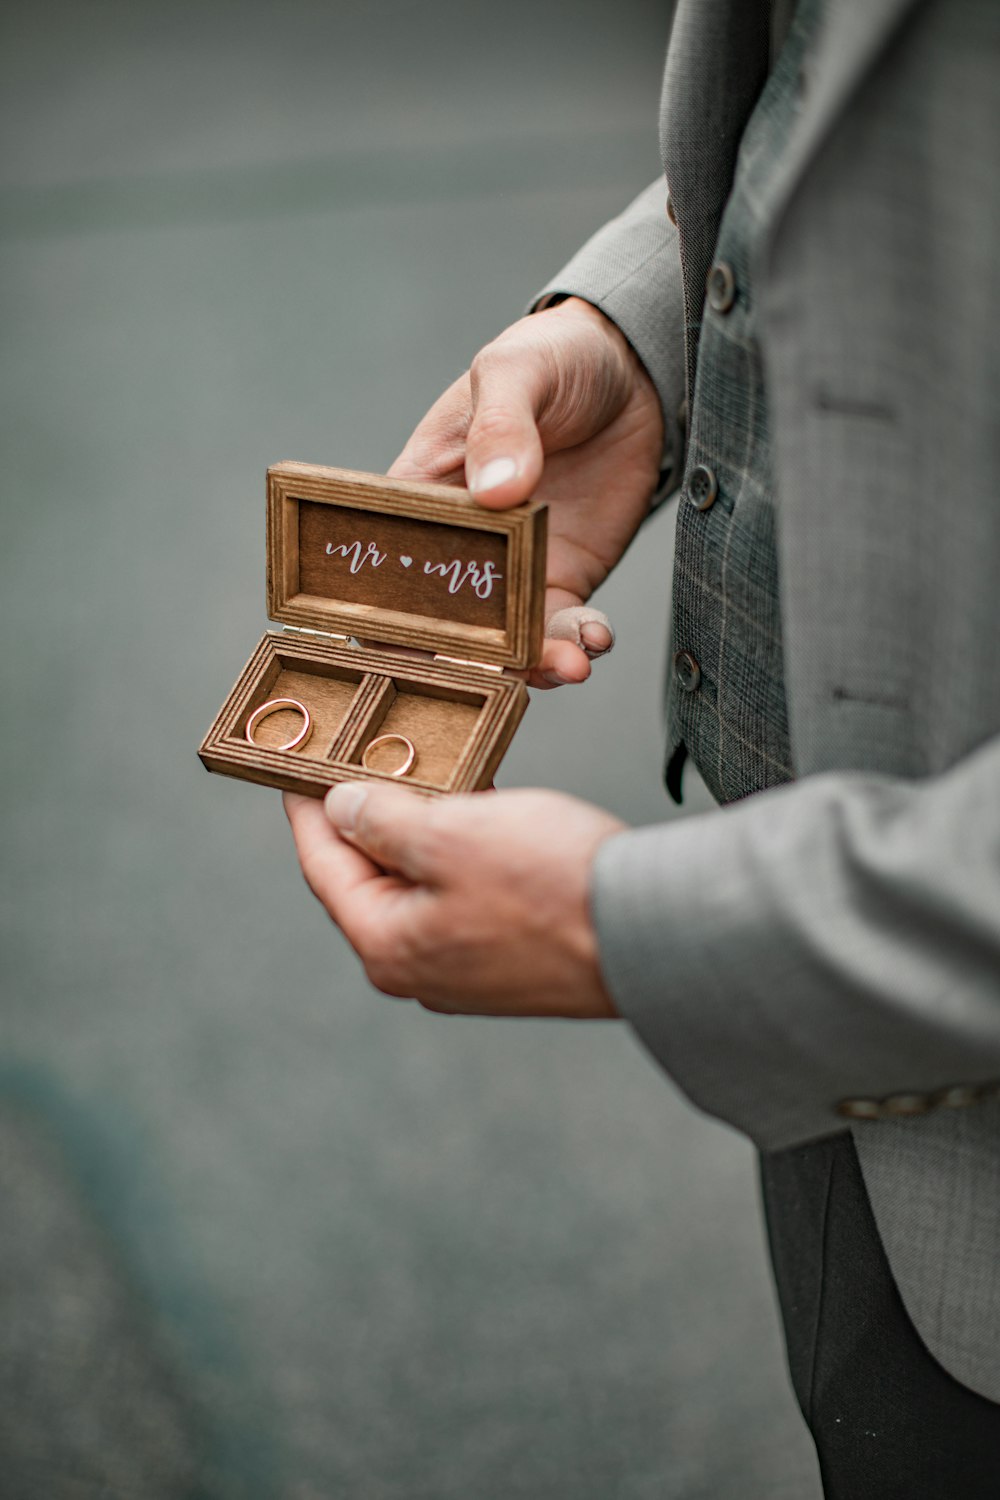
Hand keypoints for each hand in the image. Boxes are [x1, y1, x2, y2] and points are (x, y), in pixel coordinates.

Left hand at [284, 784, 624, 1017]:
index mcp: (389, 946)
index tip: (296, 769)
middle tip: (361, 760)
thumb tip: (341, 809)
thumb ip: (384, 820)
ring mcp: (468, 970)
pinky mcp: (511, 959)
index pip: (324, 868)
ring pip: (423, 884)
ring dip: (421, 829)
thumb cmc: (553, 885)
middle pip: (371, 879)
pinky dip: (462, 851)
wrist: (655, 934)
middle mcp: (421, 970)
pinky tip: (479, 808)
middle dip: (367, 816)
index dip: (307, 810)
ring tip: (423, 771)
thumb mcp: (452, 834)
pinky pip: (465, 895)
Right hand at [389, 298, 663, 688]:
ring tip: (568, 664)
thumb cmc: (552, 359)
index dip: (388, 621)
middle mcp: (458, 545)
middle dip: (470, 660)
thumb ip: (501, 424)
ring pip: (508, 641)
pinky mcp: (565, 578)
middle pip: (445, 625)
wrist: (632, 370)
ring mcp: (514, 569)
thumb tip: (496, 491)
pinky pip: (562, 629)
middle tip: (505, 669)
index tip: (414, 648)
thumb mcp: (515, 370)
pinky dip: (577, 644)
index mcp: (420, 496)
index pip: (383, 571)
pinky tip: (596, 638)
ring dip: (533, 664)